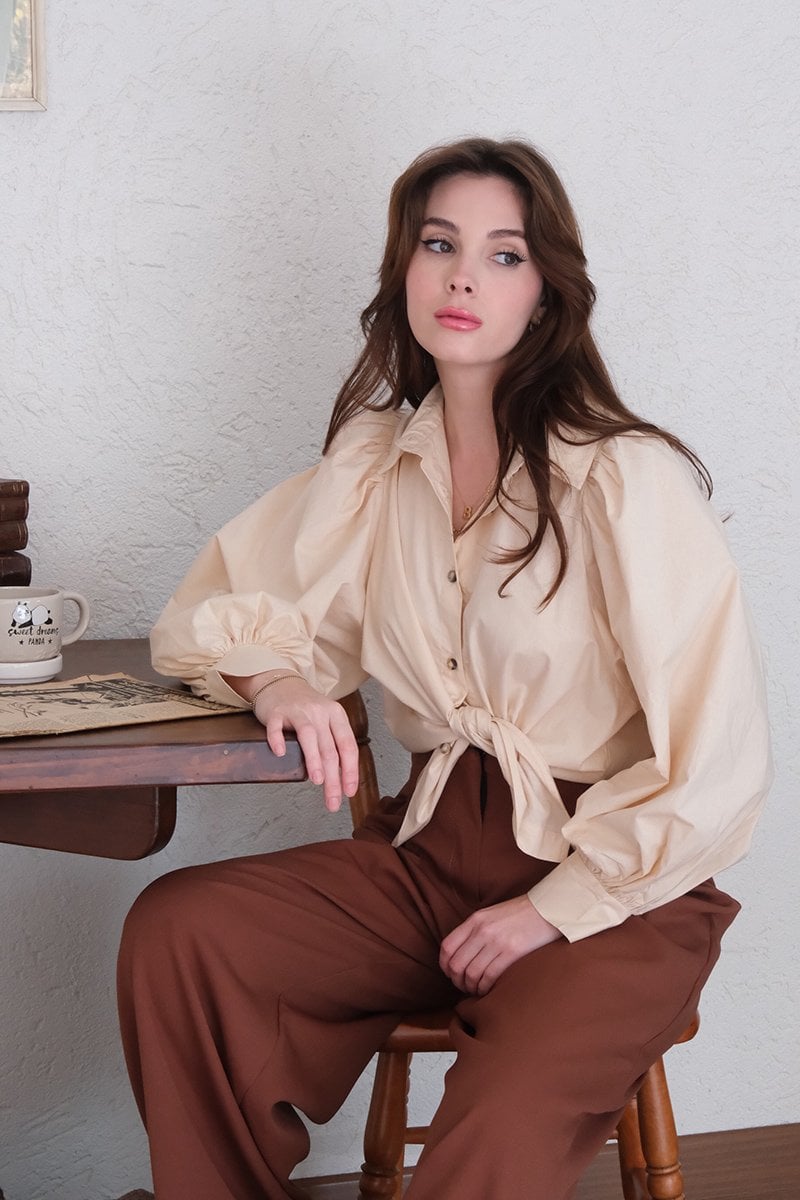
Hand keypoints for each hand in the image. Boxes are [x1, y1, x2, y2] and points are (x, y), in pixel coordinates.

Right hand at [234, 674, 358, 811]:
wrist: (280, 683)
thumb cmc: (305, 708)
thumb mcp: (326, 721)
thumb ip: (332, 744)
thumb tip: (339, 779)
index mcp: (336, 716)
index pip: (348, 746)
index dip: (350, 771)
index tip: (349, 791)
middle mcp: (319, 712)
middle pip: (330, 748)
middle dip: (333, 778)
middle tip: (333, 800)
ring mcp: (297, 711)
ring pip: (309, 736)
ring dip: (314, 759)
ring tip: (318, 780)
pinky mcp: (276, 712)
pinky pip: (276, 727)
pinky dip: (277, 739)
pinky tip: (280, 753)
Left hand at [439, 896, 561, 995]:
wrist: (547, 909)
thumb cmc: (520, 914)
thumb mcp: (491, 915)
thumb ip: (475, 931)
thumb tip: (461, 954)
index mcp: (475, 920)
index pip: (447, 947)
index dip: (445, 966)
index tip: (451, 974)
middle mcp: (482, 931)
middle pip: (456, 964)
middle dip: (457, 981)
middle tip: (464, 986)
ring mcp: (497, 942)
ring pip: (471, 974)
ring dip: (471, 987)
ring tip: (477, 989)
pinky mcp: (512, 953)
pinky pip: (489, 977)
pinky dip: (485, 988)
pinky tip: (489, 989)